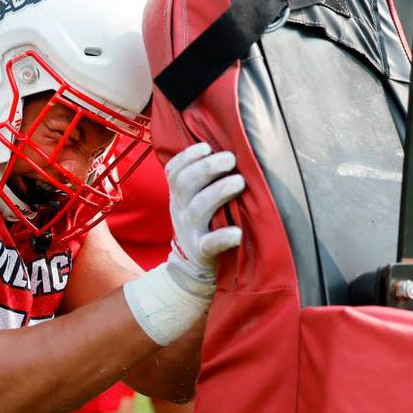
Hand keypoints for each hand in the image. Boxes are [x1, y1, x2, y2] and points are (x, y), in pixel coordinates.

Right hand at [164, 142, 244, 296]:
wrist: (191, 268)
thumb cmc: (203, 223)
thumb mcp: (193, 200)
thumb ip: (203, 178)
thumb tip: (230, 145)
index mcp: (178, 195)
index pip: (174, 171)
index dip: (187, 157)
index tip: (207, 146)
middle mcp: (180, 210)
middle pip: (185, 184)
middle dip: (207, 168)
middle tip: (230, 159)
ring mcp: (190, 231)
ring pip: (197, 209)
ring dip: (217, 192)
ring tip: (238, 182)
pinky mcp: (202, 252)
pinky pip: (209, 244)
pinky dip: (222, 238)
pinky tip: (236, 233)